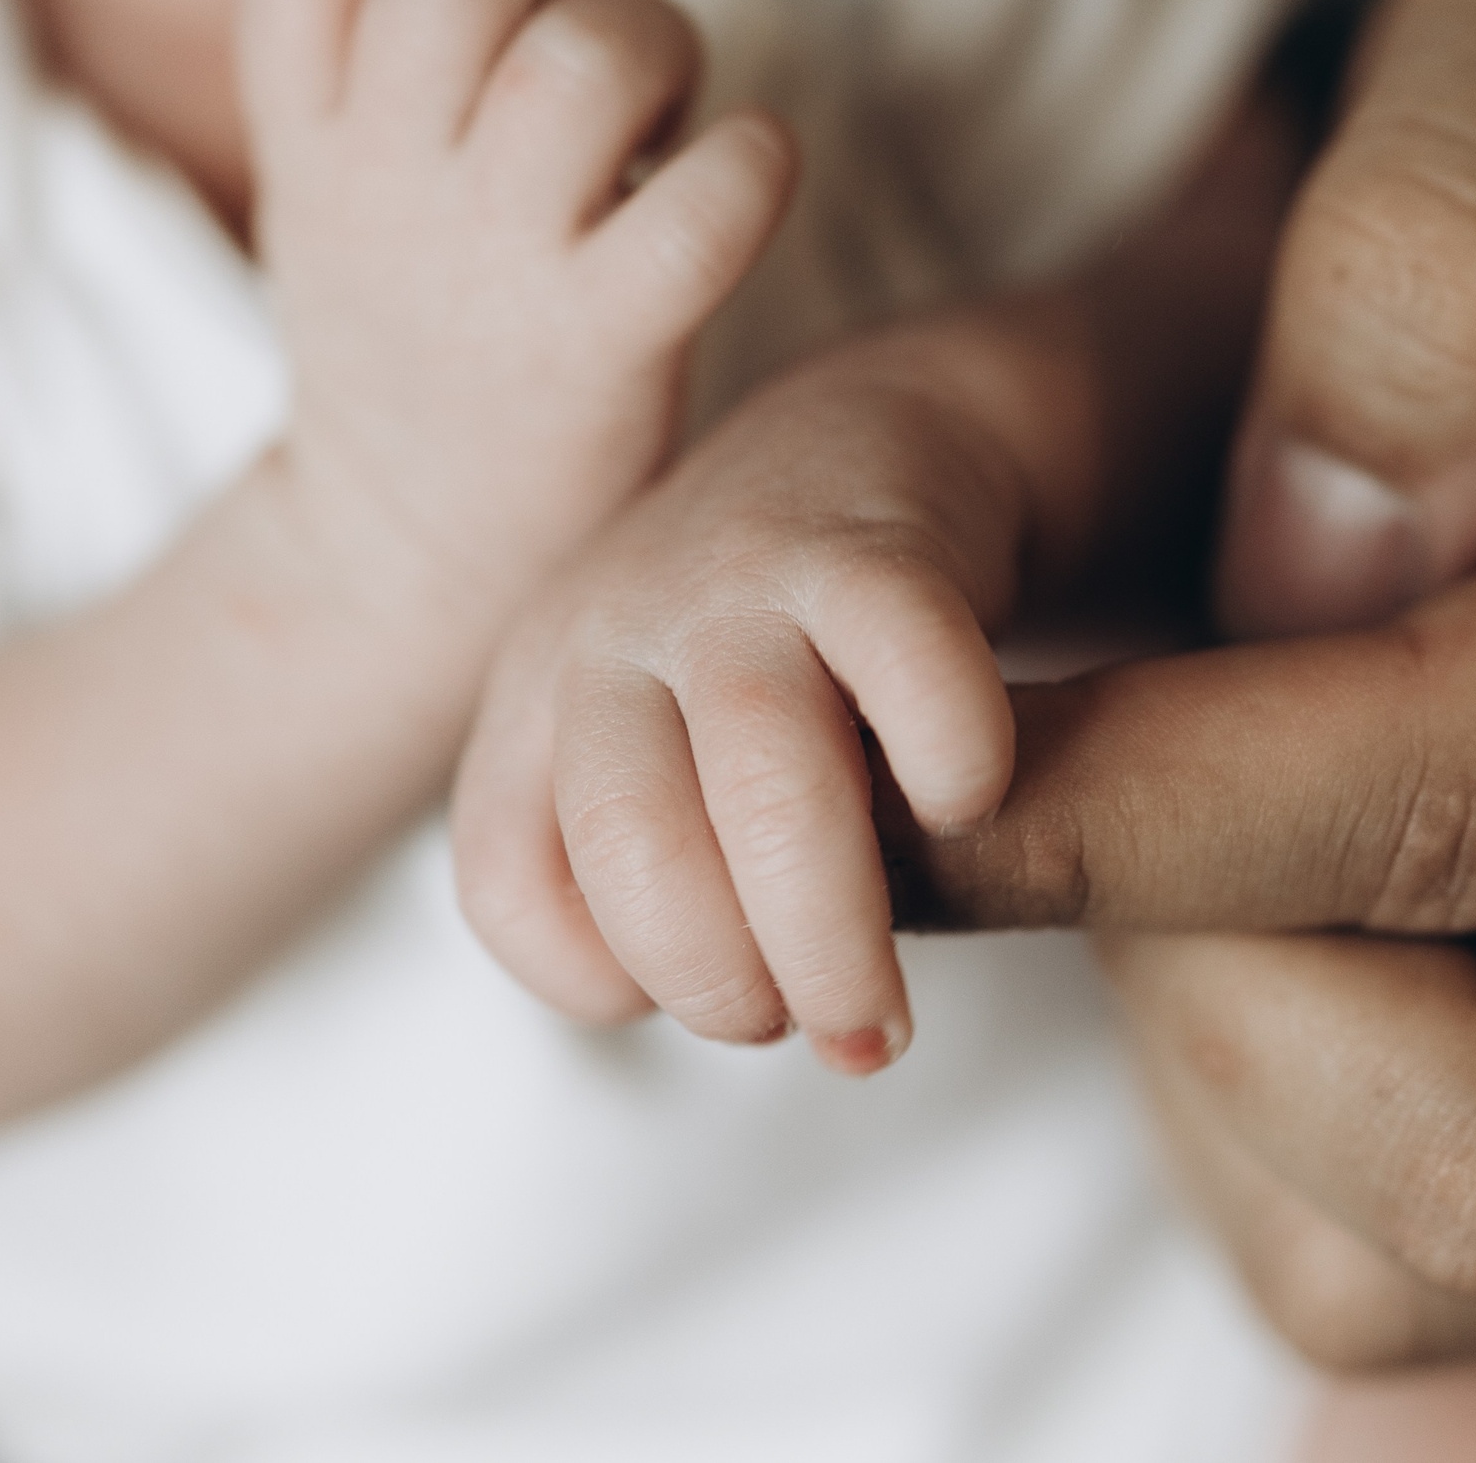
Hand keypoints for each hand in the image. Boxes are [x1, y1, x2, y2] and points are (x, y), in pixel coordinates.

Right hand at [237, 0, 795, 615]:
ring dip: (658, 49)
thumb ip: (369, 71)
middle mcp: (390, 189)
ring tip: (659, 126)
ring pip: (585, 58)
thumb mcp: (329, 204)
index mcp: (316, 144)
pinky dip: (751, 165)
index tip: (477, 4)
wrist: (405, 572)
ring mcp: (496, 272)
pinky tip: (739, 183)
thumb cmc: (411, 357)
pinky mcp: (604, 349)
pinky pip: (703, 208)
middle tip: (591, 66)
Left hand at [453, 335, 1035, 1072]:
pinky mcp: (869, 543)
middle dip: (725, 981)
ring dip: (830, 929)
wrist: (874, 442)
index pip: (505, 876)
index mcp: (538, 701)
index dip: (599, 976)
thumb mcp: (675, 763)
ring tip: (885, 1014)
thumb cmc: (777, 661)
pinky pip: (907, 665)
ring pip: (765, 776)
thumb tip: (784, 1025)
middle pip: (632, 839)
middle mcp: (609, 632)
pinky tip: (970, 808)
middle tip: (816, 1032)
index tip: (707, 1002)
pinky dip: (949, 767)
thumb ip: (685, 882)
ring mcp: (734, 578)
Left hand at [886, 0, 1475, 1365]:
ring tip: (1229, 795)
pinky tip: (1292, 909)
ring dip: (1226, 1029)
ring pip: (1429, 1239)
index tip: (919, 756)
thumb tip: (1322, 556)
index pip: (1471, 800)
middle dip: (1198, 955)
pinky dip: (1263, 1114)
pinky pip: (1393, 1278)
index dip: (1135, 797)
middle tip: (1094, 758)